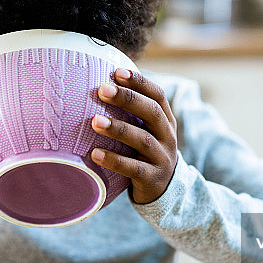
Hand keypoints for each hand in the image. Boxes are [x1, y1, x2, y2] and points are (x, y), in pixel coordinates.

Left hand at [91, 68, 176, 203]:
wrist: (164, 190)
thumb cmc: (144, 153)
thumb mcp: (144, 131)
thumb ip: (130, 113)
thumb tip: (97, 85)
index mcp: (165, 120)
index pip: (157, 95)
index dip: (139, 82)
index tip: (117, 72)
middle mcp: (168, 136)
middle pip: (151, 112)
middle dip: (128, 99)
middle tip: (102, 90)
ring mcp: (162, 158)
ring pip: (143, 140)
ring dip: (118, 129)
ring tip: (94, 122)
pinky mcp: (153, 179)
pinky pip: (134, 169)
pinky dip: (114, 160)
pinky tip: (95, 154)